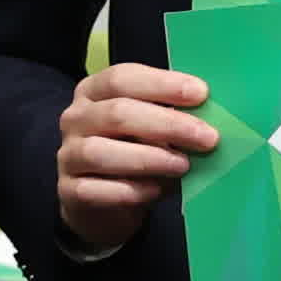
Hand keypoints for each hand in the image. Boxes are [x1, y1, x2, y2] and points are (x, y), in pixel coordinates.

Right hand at [54, 62, 216, 254]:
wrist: (101, 201)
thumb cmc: (132, 152)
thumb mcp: (150, 128)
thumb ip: (171, 116)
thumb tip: (212, 117)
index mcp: (94, 91)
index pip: (122, 78)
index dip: (162, 84)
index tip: (201, 94)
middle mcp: (75, 119)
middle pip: (117, 113)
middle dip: (168, 124)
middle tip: (207, 138)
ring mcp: (68, 155)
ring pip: (101, 152)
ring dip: (150, 158)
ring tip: (183, 165)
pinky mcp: (69, 191)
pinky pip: (97, 190)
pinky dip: (131, 191)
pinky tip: (157, 190)